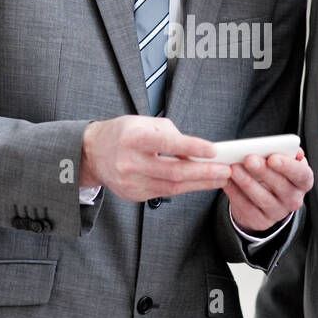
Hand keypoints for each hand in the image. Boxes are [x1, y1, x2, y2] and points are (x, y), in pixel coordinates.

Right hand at [80, 116, 230, 200]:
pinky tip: (198, 182)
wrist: (92, 153)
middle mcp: (130, 162)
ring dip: (200, 183)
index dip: (192, 147)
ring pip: (172, 187)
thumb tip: (195, 149)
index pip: (166, 143)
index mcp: (133, 138)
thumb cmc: (122, 134)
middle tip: (225, 170)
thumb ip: (170, 134)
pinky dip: (184, 187)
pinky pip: (164, 193)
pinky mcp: (134, 195)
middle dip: (204, 172)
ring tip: (219, 178)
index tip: (213, 150)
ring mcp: (131, 182)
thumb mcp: (143, 123)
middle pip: (174, 172)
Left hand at [223, 147, 312, 233]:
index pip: (301, 174)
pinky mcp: (261, 221)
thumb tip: (289, 147)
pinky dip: (235, 193)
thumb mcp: (281, 161)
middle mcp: (294, 199)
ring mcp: (278, 213)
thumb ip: (285, 152)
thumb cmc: (273, 172)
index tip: (272, 157)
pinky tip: (227, 181)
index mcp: (303, 181)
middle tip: (248, 159)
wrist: (262, 196)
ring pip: (262, 198)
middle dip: (263, 171)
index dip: (288, 166)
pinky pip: (247, 208)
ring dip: (247, 182)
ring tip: (234, 168)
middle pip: (281, 186)